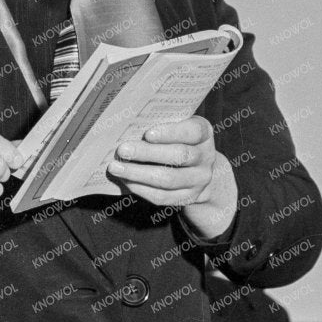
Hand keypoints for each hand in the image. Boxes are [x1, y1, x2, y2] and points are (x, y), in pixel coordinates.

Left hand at [107, 115, 237, 241]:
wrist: (195, 169)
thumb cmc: (175, 140)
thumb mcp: (175, 126)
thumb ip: (159, 124)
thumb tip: (126, 127)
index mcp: (204, 134)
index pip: (193, 131)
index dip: (171, 132)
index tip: (147, 134)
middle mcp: (206, 157)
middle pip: (179, 155)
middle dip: (147, 153)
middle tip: (122, 150)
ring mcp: (199, 180)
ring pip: (169, 178)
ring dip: (138, 173)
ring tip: (115, 167)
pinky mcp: (188, 197)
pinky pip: (163, 196)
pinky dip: (141, 189)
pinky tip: (125, 181)